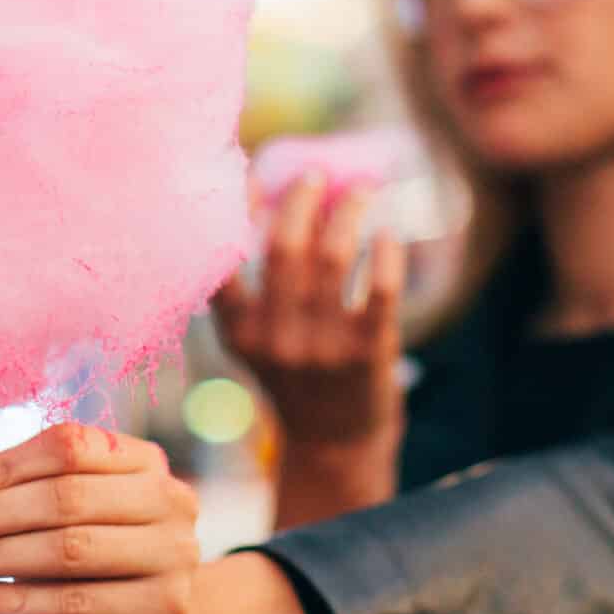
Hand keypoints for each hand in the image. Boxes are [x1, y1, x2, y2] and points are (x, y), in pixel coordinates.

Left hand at [0, 422, 207, 613]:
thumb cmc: (81, 578)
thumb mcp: (32, 535)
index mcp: (141, 462)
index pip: (69, 445)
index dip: (3, 467)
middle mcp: (169, 499)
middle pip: (66, 496)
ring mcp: (173, 556)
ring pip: (68, 549)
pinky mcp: (162, 610)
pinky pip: (74, 604)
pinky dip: (12, 601)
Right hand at [211, 173, 407, 455]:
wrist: (334, 440)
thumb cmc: (295, 372)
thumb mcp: (257, 337)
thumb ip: (258, 282)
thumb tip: (277, 195)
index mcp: (239, 331)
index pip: (225, 261)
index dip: (237, 210)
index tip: (253, 173)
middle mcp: (276, 338)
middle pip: (284, 246)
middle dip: (301, 198)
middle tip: (316, 176)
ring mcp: (323, 347)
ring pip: (334, 256)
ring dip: (349, 211)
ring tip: (361, 190)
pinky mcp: (369, 352)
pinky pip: (381, 288)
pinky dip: (387, 252)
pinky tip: (388, 234)